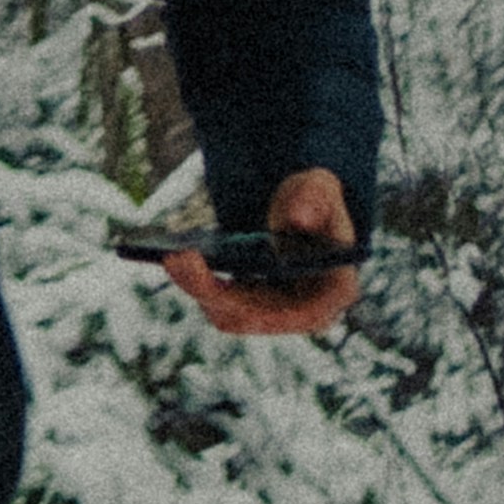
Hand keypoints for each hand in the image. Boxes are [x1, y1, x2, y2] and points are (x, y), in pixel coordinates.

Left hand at [165, 160, 363, 340]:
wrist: (302, 207)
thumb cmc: (315, 200)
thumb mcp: (319, 188)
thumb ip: (314, 199)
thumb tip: (297, 218)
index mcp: (334, 293)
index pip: (292, 313)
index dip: (253, 302)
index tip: (217, 284)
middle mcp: (307, 313)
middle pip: (250, 315)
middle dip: (209, 289)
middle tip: (175, 258)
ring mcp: (278, 314)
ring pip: (229, 314)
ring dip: (198, 288)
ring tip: (170, 257)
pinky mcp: (254, 306)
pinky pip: (221, 303)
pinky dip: (198, 283)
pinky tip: (176, 259)